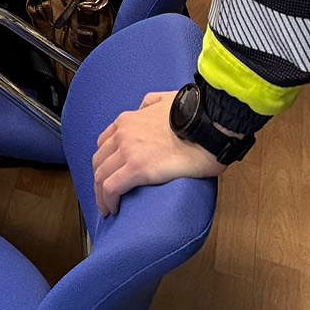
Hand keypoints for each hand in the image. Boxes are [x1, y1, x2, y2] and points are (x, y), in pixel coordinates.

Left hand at [92, 91, 224, 214]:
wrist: (210, 126)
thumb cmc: (196, 117)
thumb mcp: (166, 100)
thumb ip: (150, 103)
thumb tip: (145, 108)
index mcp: (128, 120)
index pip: (105, 144)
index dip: (105, 162)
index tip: (110, 175)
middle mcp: (123, 134)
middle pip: (99, 161)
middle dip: (100, 180)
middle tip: (106, 196)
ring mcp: (128, 150)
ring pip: (101, 176)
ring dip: (101, 195)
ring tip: (108, 208)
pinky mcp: (138, 168)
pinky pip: (112, 188)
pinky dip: (108, 201)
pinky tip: (114, 210)